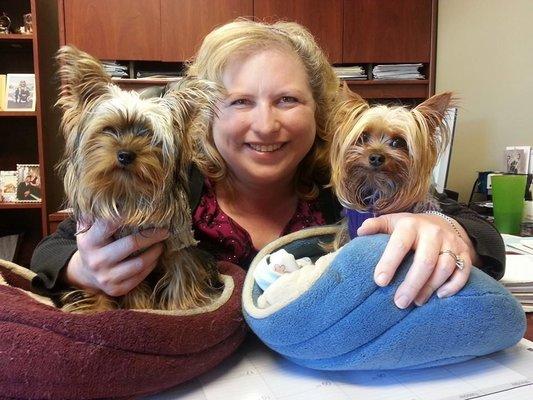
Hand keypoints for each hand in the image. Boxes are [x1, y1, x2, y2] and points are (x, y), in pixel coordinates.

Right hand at [64, 219, 168, 296]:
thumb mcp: (88, 229)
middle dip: (152, 235)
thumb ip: (97, 214)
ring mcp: (106, 277)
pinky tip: (154, 257)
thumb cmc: (94, 244)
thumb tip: (112, 195)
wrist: (84, 274)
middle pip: (131, 244)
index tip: (146, 210)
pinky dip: (151, 265)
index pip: (108, 224)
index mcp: (88, 242)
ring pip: (140, 263)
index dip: (127, 215)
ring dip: (155, 252)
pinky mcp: (116, 289)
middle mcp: (96, 260)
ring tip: (161, 244)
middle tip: (165, 230)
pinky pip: (141, 276)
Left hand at [357, 213, 476, 308]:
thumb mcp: (391, 222)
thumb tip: (361, 232)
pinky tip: (440, 296)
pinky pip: (463, 272)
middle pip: (425, 261)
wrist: (440, 223)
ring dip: (430, 288)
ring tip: (416, 302)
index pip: (400, 244)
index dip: (389, 262)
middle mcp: (433, 233)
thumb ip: (375, 226)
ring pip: (444, 268)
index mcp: (410, 225)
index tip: (379, 282)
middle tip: (399, 303)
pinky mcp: (465, 253)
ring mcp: (451, 243)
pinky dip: (453, 286)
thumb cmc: (408, 228)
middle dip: (412, 284)